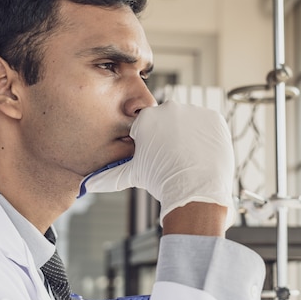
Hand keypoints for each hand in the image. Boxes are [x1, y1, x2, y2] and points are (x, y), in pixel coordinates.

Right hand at [81, 101, 235, 228]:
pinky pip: (209, 125)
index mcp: (146, 118)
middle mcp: (169, 108)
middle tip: (176, 160)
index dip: (154, 145)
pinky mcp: (214, 118)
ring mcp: (194, 111)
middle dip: (172, 138)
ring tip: (190, 158)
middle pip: (170, 123)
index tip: (160, 158)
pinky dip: (207, 137)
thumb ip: (109, 175)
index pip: (149, 127)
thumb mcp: (133, 175)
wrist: (195, 191)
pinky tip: (203, 153)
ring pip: (190, 123)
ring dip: (190, 136)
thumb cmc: (162, 182)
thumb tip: (86, 185)